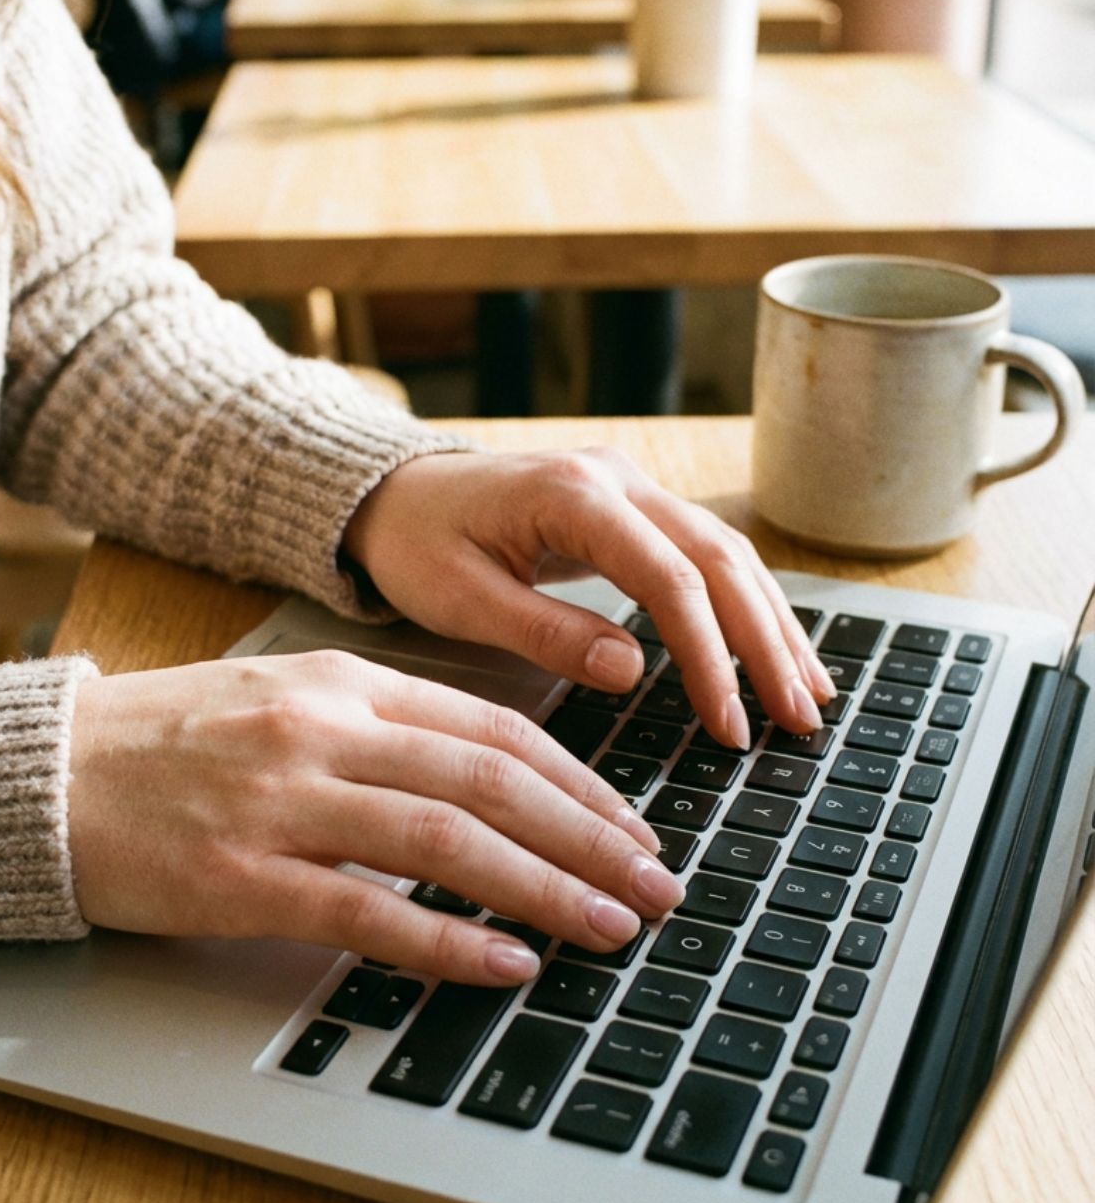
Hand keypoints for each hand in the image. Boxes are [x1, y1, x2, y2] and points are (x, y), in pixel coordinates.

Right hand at [66, 651, 682, 983]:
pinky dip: (449, 942)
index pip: (494, 730)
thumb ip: (385, 727)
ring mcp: (285, 804)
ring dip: (545, 889)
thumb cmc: (176, 741)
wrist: (52, 774)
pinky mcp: (242, 879)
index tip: (634, 827)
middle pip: (492, 784)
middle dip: (592, 838)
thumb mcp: (289, 701)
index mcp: (346, 685)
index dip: (580, 782)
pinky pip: (368, 913)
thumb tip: (495, 778)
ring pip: (448, 843)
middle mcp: (327, 734)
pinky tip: (507, 965)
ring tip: (611, 928)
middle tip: (656, 886)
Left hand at [343, 448, 834, 748]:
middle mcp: (616, 480)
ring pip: (726, 553)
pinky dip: (745, 605)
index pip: (670, 577)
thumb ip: (545, 631)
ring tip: (809, 694)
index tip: (729, 722)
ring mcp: (630, 488)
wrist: (393, 495)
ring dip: (772, 623)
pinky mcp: (632, 509)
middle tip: (798, 718)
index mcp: (574, 495)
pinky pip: (705, 555)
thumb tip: (632, 670)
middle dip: (765, 642)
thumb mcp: (460, 598)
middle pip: (719, 559)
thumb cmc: (417, 544)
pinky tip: (773, 649)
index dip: (709, 654)